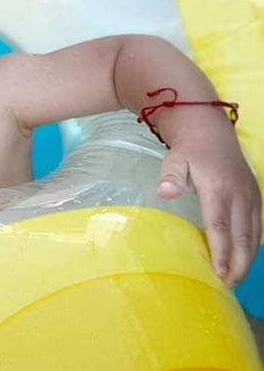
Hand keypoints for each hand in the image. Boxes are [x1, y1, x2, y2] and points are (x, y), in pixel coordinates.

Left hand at [157, 135, 260, 286]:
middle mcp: (239, 196)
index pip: (220, 226)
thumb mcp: (174, 160)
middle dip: (236, 264)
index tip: (218, 273)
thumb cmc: (189, 152)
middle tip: (227, 285)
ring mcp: (251, 198)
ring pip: (253, 235)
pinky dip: (251, 246)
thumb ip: (170, 177)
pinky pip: (257, 227)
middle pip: (241, 236)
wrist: (211, 134)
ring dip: (246, 259)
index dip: (221, 251)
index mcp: (218, 189)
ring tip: (234, 280)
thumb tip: (165, 192)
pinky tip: (243, 260)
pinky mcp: (255, 199)